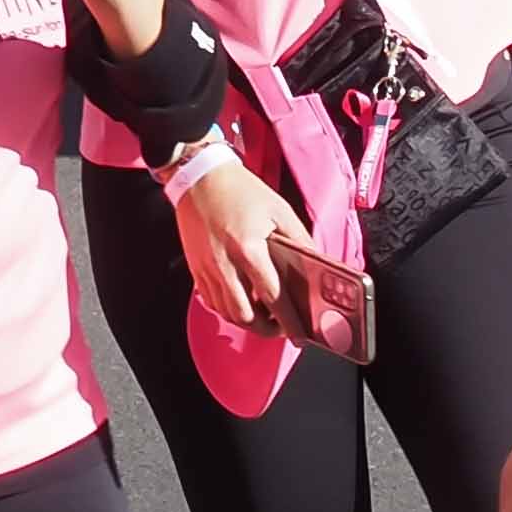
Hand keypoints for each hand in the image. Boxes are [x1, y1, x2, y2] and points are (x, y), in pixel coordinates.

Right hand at [173, 150, 306, 333]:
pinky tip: (242, 303)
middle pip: (245, 315)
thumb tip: (315, 265)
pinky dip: (229, 310)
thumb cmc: (241, 191)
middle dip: (266, 329)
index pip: (273, 296)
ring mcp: (207, 269)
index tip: (298, 333)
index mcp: (248, 248)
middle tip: (281, 327)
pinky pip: (213, 302)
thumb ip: (300, 240)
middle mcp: (225, 264)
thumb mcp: (279, 210)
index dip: (288, 320)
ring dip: (247, 321)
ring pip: (227, 313)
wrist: (200, 178)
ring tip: (264, 316)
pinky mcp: (196, 269)